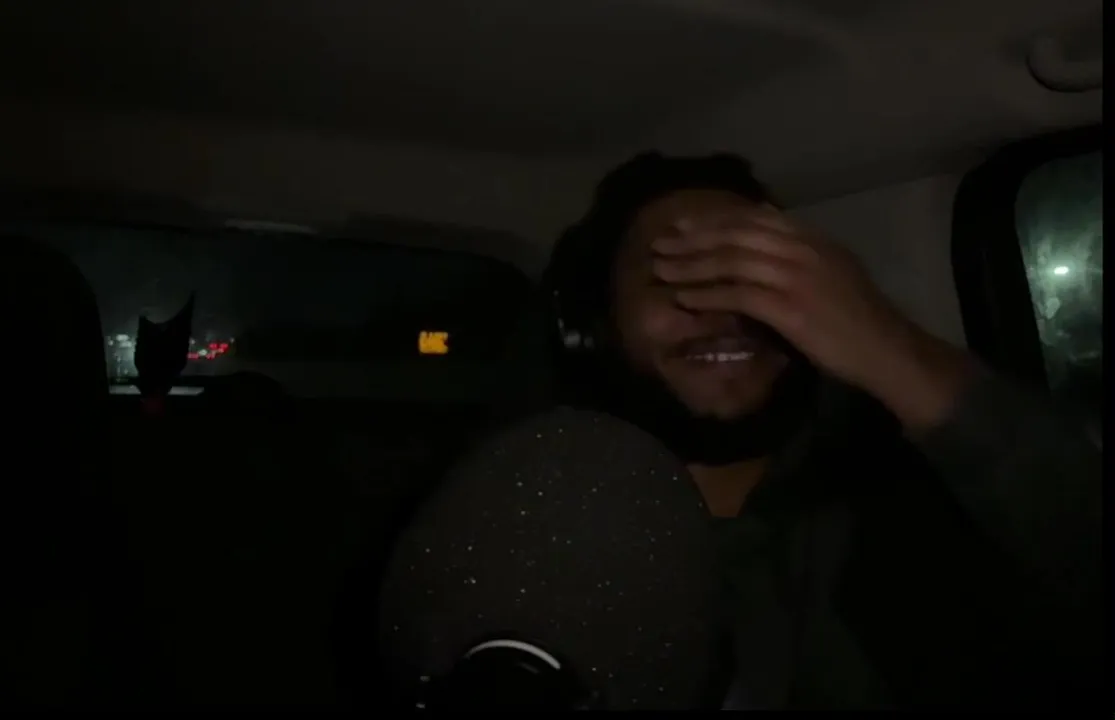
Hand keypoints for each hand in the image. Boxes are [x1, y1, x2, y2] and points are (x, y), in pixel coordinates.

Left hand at [651, 207, 975, 429]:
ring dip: (691, 265)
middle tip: (660, 243)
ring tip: (662, 270)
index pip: (754, 218)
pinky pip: (738, 296)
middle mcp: (803, 250)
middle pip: (736, 235)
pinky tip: (685, 299)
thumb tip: (758, 245)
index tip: (683, 223)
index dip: (714, 219)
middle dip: (693, 238)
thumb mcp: (832, 271)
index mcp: (812, 238)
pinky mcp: (790, 309)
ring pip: (732, 261)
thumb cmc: (858, 318)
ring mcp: (797, 277)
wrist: (888, 350)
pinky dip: (708, 296)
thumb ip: (798, 255)